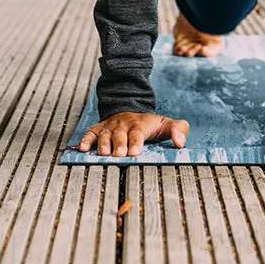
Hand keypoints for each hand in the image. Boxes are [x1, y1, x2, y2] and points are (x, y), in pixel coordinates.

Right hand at [74, 112, 189, 157]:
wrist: (130, 109)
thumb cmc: (150, 124)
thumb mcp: (166, 124)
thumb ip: (179, 129)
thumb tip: (180, 142)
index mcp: (140, 124)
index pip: (138, 133)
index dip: (136, 142)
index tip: (134, 152)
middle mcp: (123, 124)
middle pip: (120, 134)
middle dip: (119, 144)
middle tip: (119, 154)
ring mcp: (110, 126)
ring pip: (105, 134)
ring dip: (103, 143)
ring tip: (103, 153)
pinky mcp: (100, 128)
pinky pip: (91, 133)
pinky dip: (86, 140)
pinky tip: (83, 148)